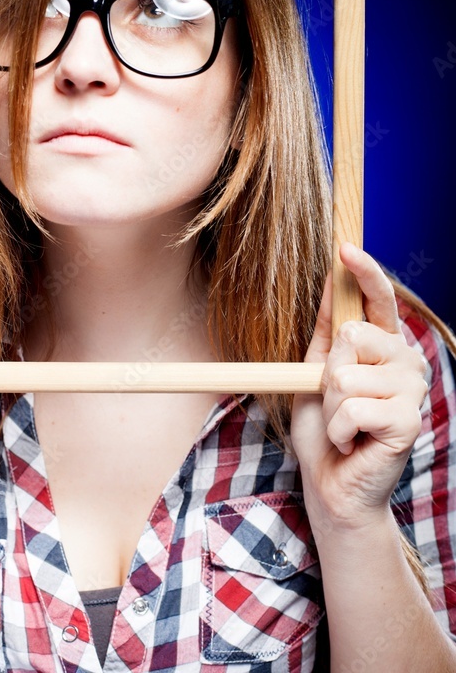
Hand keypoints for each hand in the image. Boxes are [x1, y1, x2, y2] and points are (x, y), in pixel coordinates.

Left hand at [291, 243, 428, 529]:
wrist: (331, 483)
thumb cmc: (326, 429)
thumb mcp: (317, 370)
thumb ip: (329, 329)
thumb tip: (332, 280)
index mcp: (386, 347)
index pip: (379, 300)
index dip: (365, 272)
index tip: (345, 248)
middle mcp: (407, 363)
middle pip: (352, 336)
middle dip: (328, 373)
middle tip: (334, 403)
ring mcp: (412, 392)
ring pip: (346, 375)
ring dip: (330, 407)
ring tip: (343, 426)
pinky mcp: (408, 422)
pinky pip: (351, 408)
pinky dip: (339, 429)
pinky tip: (353, 443)